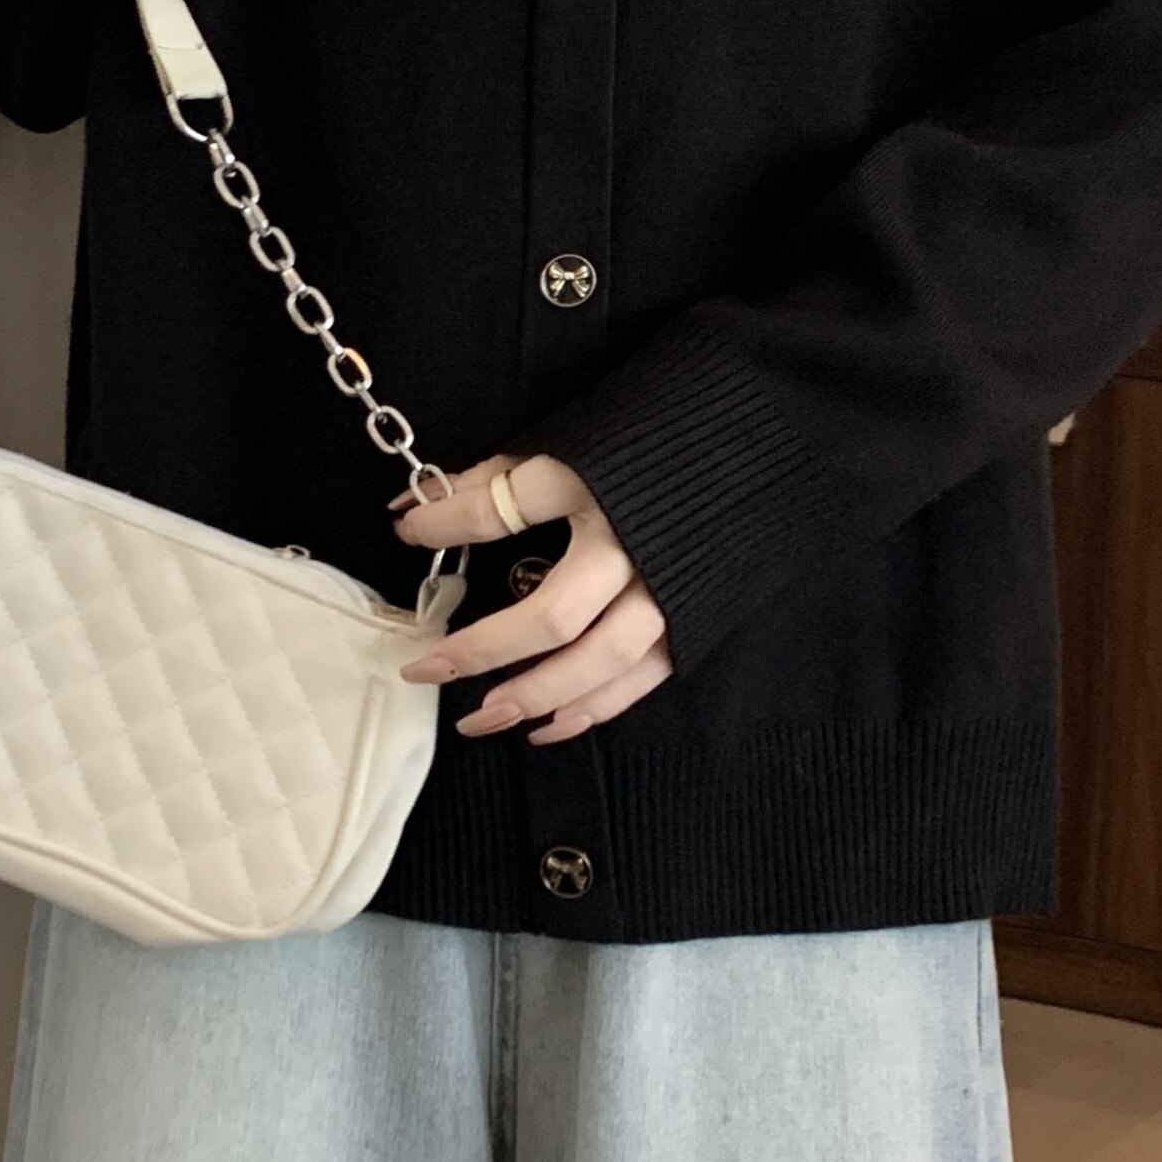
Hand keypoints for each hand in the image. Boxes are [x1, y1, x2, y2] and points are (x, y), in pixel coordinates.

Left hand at [389, 456, 673, 745]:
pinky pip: (641, 679)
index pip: (502, 509)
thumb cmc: (651, 437)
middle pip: (552, 617)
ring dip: (535, 698)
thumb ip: (497, 476)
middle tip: (426, 670)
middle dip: (483, 651)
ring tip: (480, 717)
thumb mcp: (572, 436)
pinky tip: (547, 726)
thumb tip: (414, 507)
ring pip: (598, 663)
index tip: (409, 533)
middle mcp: (631, 545)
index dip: (447, 524)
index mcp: (595, 482)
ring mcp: (669, 590)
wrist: (753, 441)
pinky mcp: (695, 619)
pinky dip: (593, 710)